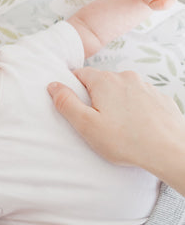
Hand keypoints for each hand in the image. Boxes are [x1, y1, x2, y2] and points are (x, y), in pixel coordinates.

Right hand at [48, 67, 184, 171]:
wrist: (169, 151)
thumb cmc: (126, 141)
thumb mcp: (86, 125)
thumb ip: (66, 103)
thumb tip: (54, 85)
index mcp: (105, 81)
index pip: (80, 74)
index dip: (74, 88)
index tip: (75, 106)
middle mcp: (126, 78)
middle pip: (102, 82)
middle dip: (96, 98)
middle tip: (97, 123)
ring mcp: (146, 87)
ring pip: (123, 91)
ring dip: (117, 103)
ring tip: (119, 128)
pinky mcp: (161, 99)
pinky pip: (141, 100)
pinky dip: (136, 110)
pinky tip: (137, 128)